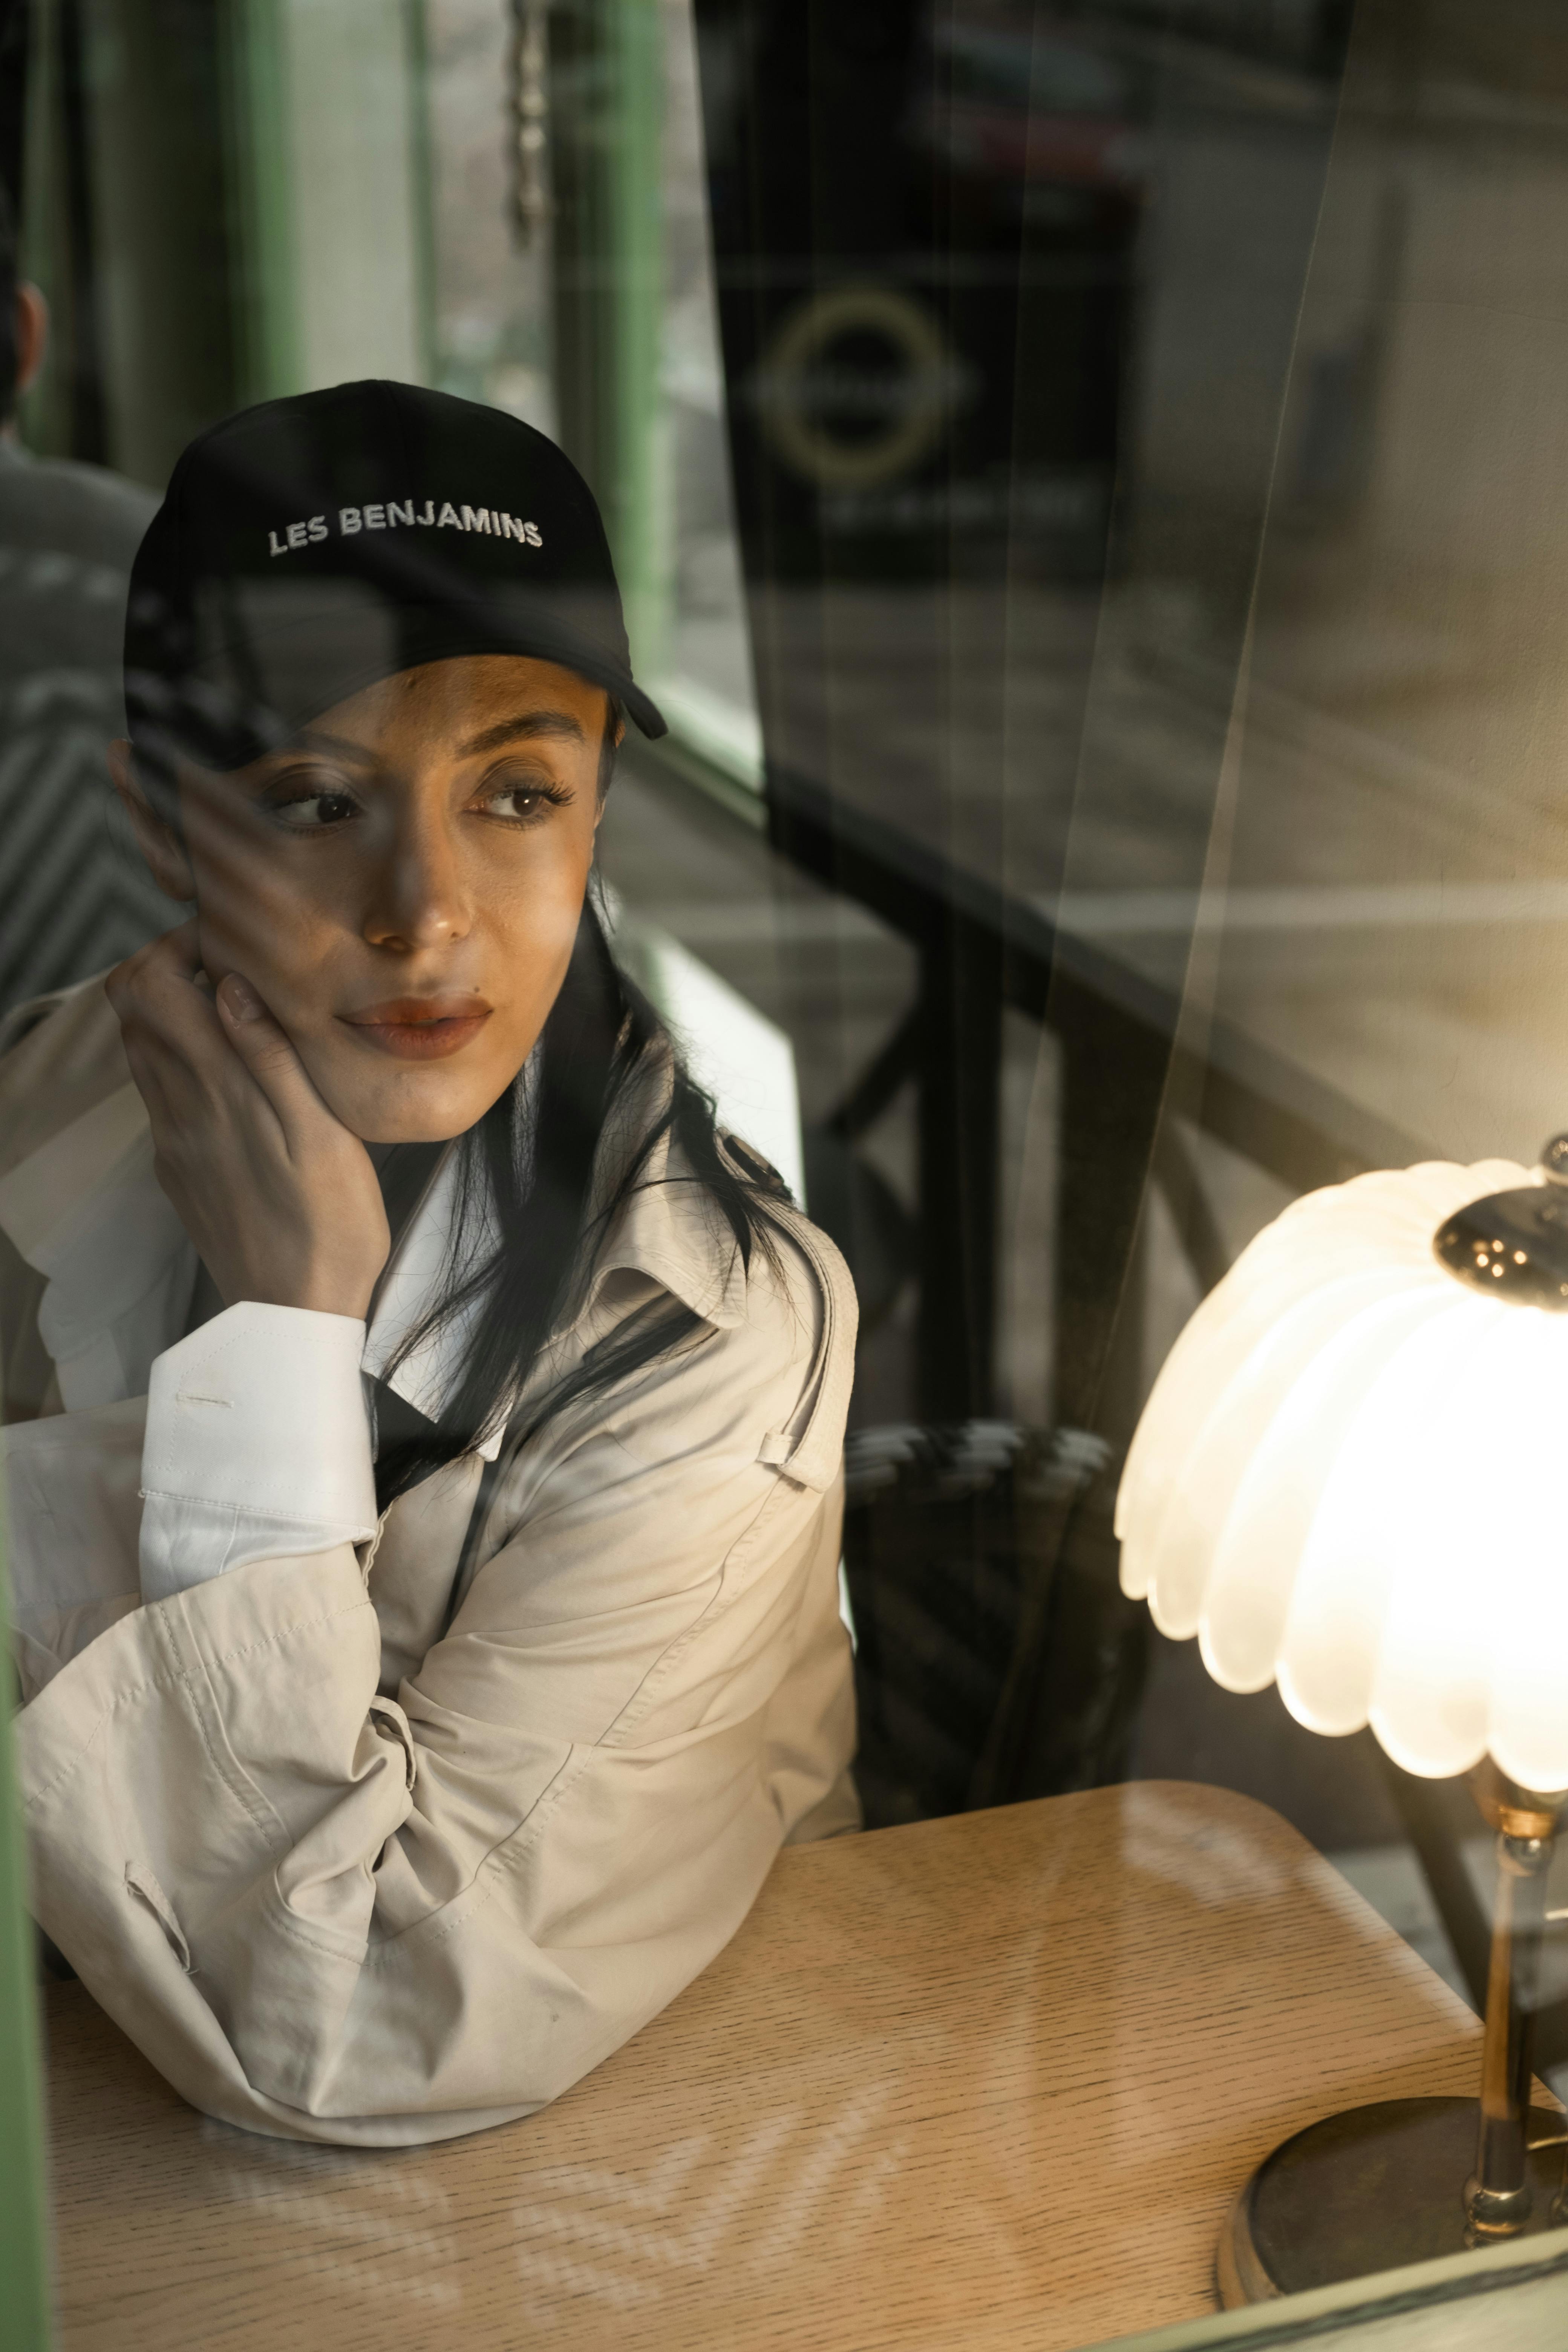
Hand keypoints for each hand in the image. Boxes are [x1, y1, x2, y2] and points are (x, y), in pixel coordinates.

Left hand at [107, 924, 390, 1318]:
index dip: (181, 945)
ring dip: (175, 1010)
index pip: (152, 984)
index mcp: (216, 1089)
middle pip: (132, 1005)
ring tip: (239, 1011)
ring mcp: (173, 1138)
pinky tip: (235, 1071)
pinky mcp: (179, 1166)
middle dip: (171, 967)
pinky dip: (181, 1056)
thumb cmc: (329, 1227)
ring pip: (140, 1045)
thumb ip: (271, 1056)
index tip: (235, 946)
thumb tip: (228, 983)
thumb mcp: (321, 1134)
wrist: (294, 1312)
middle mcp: (179, 1107)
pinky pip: (159, 1090)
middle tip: (234, 969)